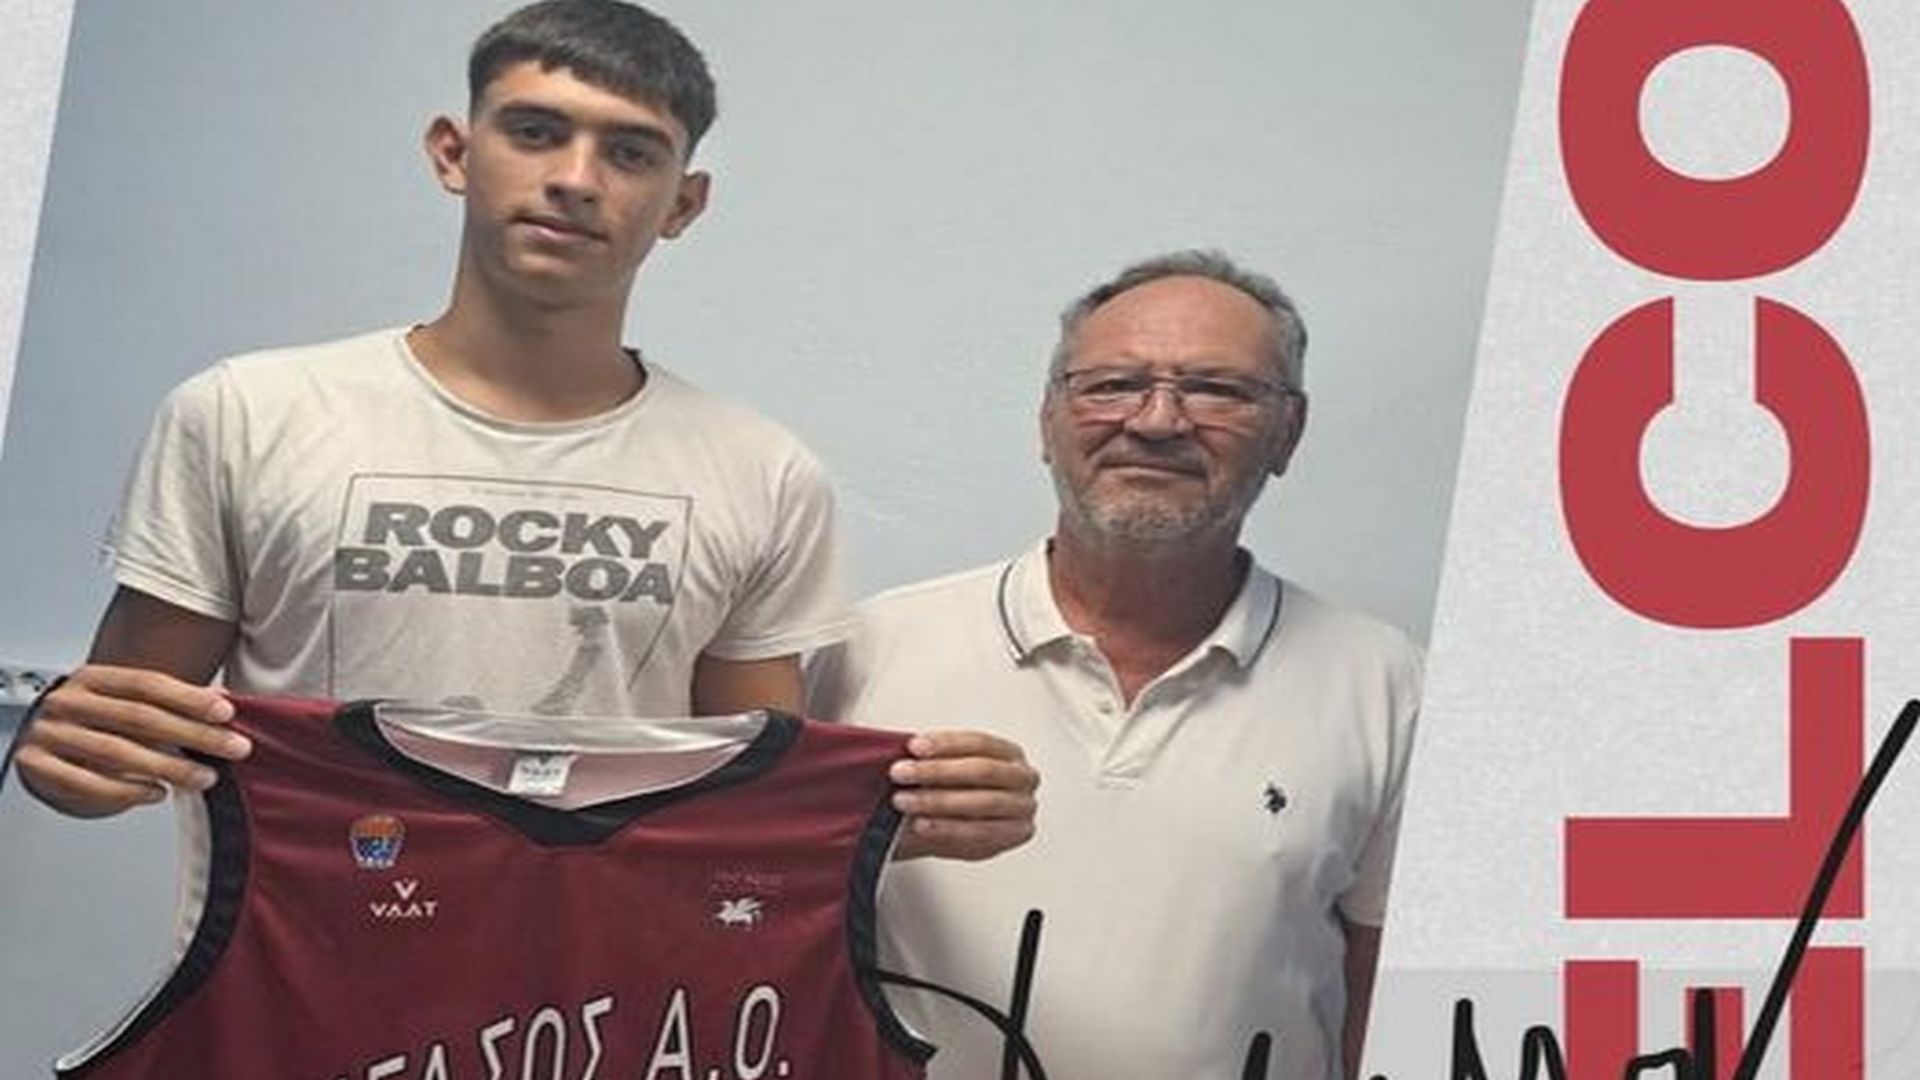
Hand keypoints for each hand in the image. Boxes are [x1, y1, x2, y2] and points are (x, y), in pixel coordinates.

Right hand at [13, 664, 249, 817]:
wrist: (39, 744)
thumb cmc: (92, 722)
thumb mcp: (123, 704)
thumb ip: (166, 704)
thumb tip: (223, 704)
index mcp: (91, 678)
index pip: (146, 684)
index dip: (188, 698)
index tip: (226, 712)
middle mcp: (66, 701)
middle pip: (139, 718)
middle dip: (194, 734)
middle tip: (235, 748)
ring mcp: (48, 733)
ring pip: (118, 752)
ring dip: (170, 767)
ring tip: (206, 777)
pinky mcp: (36, 766)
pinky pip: (89, 783)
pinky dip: (128, 791)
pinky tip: (158, 793)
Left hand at [887, 730, 1038, 860]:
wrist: (954, 830)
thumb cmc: (953, 793)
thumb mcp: (943, 770)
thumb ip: (930, 758)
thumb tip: (896, 745)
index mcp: (1009, 753)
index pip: (979, 743)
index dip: (946, 744)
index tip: (914, 747)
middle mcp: (1023, 778)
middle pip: (982, 770)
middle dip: (937, 771)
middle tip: (902, 772)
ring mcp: (1023, 808)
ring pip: (983, 802)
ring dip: (939, 801)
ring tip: (905, 800)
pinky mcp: (1014, 836)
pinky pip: (981, 833)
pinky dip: (948, 828)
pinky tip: (923, 824)